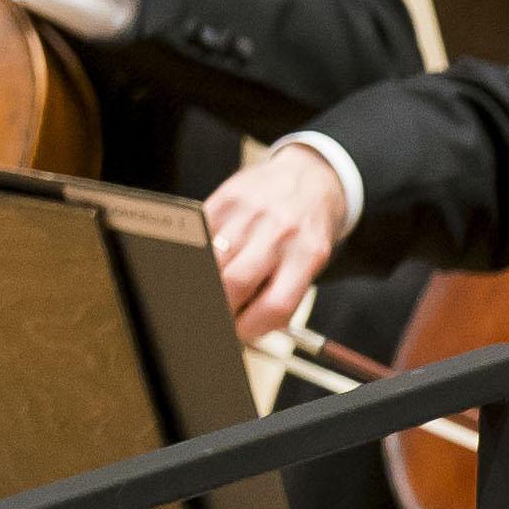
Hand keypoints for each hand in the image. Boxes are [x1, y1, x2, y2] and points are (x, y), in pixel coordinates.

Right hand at [207, 144, 351, 342]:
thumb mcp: (310, 262)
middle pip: (235, 284)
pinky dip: (197, 254)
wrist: (311, 175)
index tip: (239, 333)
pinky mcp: (227, 197)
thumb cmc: (308, 228)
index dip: (250, 329)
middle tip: (218, 314)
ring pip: (211, 261)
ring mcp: (251, 213)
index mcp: (308, 255)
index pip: (274, 306)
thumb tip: (241, 326)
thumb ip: (282, 292)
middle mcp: (280, 233)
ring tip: (210, 288)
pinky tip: (205, 260)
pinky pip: (200, 234)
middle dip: (220, 309)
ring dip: (205, 283)